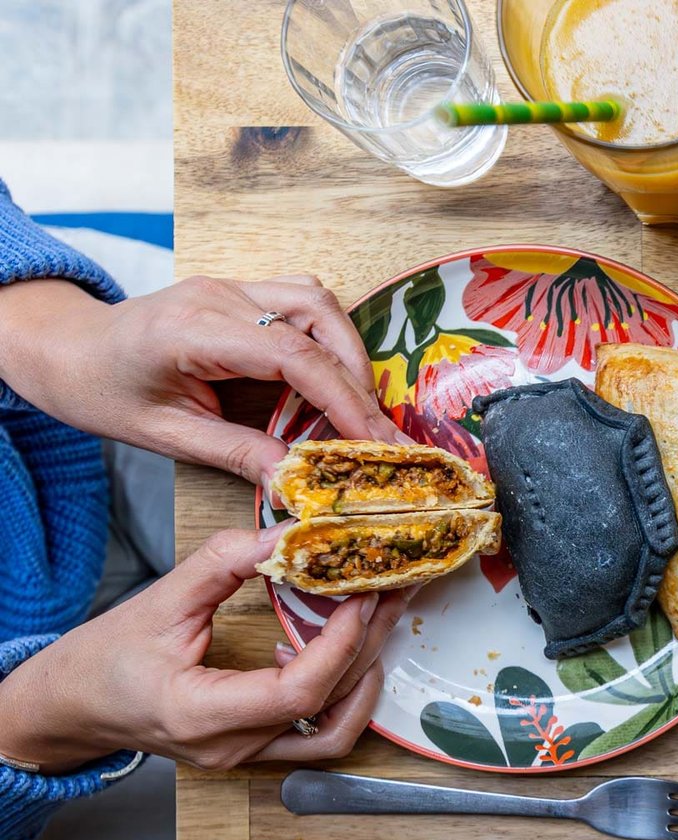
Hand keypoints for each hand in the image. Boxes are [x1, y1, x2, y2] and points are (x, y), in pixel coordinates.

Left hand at [0, 275, 402, 481]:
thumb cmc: (104, 392)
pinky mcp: (240, 291)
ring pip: (318, 300)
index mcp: (194, 329)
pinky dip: (331, 338)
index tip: (374, 440)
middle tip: (377, 433)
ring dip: (350, 352)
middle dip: (358, 377)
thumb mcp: (166, 436)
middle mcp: (219, 296)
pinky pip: (303, 301)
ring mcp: (231, 286)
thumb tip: (296, 480)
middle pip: (317, 317)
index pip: (291, 355)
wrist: (66, 349)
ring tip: (361, 407)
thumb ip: (236, 452)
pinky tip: (335, 377)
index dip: (343, 398)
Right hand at [0, 526, 413, 772]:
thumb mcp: (157, 603)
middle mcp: (233, 746)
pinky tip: (331, 649)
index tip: (360, 596)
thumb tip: (284, 533)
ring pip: (334, 731)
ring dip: (365, 674)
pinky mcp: (254, 748)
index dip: (340, 643)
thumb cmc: (101, 662)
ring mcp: (246, 755)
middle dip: (369, 644)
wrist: (71, 708)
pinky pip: (317, 733)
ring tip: (377, 618)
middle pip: (329, 706)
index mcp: (202, 715)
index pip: (298, 691)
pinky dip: (338, 692)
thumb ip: (222, 564)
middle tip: (392, 589)